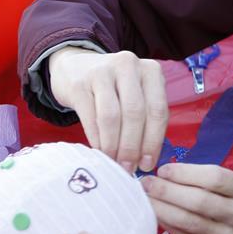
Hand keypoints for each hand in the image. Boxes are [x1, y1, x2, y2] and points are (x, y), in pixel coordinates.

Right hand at [48, 46, 167, 172]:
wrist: (74, 67)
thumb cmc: (113, 88)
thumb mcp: (135, 94)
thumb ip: (145, 119)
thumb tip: (146, 161)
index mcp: (151, 70)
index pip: (158, 110)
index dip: (153, 141)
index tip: (147, 164)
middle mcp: (128, 65)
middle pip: (136, 113)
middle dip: (132, 146)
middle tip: (128, 168)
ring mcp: (102, 71)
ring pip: (112, 116)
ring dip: (113, 145)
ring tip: (113, 162)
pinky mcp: (79, 83)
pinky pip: (90, 117)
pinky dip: (96, 139)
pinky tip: (99, 151)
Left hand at [140, 163, 232, 233]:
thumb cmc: (228, 205)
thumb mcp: (228, 186)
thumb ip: (202, 177)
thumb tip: (163, 173)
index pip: (215, 178)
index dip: (185, 173)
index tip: (163, 170)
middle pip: (199, 200)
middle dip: (168, 190)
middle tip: (147, 183)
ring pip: (187, 220)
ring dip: (161, 206)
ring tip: (145, 196)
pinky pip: (179, 233)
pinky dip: (163, 220)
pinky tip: (152, 211)